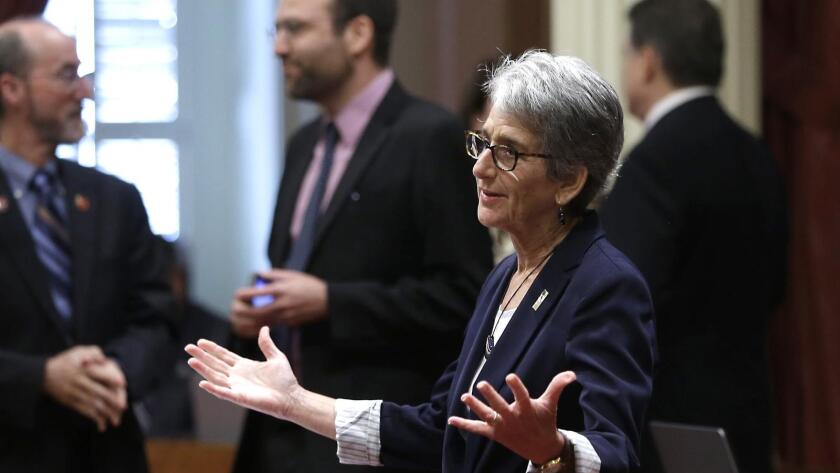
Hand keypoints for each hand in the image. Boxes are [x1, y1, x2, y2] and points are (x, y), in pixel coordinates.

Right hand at [43, 347, 126, 431]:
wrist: (44, 375)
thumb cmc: (66, 361)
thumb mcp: (79, 351)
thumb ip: (94, 352)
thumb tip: (105, 360)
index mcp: (83, 369)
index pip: (99, 374)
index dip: (112, 378)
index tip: (123, 384)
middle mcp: (79, 382)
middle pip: (98, 392)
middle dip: (111, 400)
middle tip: (123, 406)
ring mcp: (75, 393)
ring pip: (92, 404)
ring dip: (105, 412)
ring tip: (116, 419)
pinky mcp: (71, 402)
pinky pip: (84, 411)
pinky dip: (94, 417)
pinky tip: (102, 423)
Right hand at [186, 326, 301, 419]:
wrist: (291, 396)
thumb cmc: (285, 380)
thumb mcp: (276, 357)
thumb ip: (267, 344)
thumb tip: (264, 328)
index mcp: (244, 366)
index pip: (224, 356)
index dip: (212, 349)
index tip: (200, 341)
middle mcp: (237, 376)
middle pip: (215, 364)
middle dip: (202, 356)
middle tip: (188, 347)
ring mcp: (237, 387)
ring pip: (215, 376)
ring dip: (203, 369)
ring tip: (191, 360)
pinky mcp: (240, 397)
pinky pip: (223, 392)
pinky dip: (213, 388)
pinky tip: (202, 382)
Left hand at [230, 270, 327, 336]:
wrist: (327, 301)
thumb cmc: (309, 285)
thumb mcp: (291, 275)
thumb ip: (272, 275)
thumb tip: (258, 274)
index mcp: (279, 290)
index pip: (253, 294)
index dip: (241, 295)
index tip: (238, 294)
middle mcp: (279, 304)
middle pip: (252, 312)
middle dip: (239, 311)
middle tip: (234, 308)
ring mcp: (284, 316)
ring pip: (259, 323)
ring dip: (247, 322)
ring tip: (239, 318)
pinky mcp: (288, 323)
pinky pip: (269, 326)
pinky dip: (258, 327)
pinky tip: (252, 325)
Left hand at [447, 371, 575, 464]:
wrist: (542, 449)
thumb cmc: (545, 421)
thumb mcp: (551, 404)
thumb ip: (557, 386)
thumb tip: (572, 373)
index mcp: (527, 410)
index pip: (522, 397)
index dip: (516, 386)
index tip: (509, 376)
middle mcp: (513, 419)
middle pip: (500, 407)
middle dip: (491, 396)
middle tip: (481, 384)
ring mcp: (502, 427)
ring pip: (487, 417)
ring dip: (475, 407)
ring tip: (464, 397)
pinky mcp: (494, 434)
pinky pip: (477, 430)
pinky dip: (464, 425)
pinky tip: (451, 420)